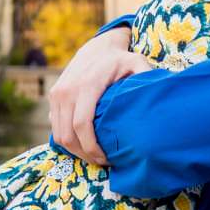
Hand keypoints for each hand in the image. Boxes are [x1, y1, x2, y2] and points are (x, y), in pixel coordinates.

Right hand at [48, 31, 152, 163]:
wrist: (98, 47)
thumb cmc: (121, 60)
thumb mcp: (137, 64)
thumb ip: (145, 78)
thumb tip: (156, 99)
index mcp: (87, 85)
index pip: (82, 125)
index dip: (91, 147)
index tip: (106, 159)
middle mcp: (67, 90)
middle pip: (67, 135)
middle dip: (83, 154)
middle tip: (102, 162)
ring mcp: (57, 94)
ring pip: (58, 134)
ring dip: (74, 150)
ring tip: (93, 156)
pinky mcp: (53, 97)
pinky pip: (55, 127)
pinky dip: (67, 140)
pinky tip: (84, 144)